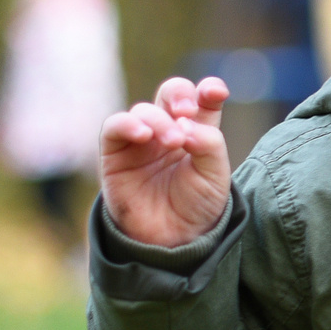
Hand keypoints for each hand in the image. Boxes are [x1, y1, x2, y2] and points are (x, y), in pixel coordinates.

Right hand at [100, 77, 232, 246]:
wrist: (172, 240)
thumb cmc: (197, 206)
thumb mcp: (215, 175)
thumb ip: (209, 143)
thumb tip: (186, 123)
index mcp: (198, 131)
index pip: (203, 99)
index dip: (209, 89)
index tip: (215, 92)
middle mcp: (169, 130)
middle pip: (171, 94)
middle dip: (180, 94)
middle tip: (187, 111)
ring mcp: (142, 140)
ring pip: (144, 110)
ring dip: (159, 120)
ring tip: (174, 141)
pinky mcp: (116, 153)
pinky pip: (114, 127)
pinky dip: (128, 124)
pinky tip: (144, 135)